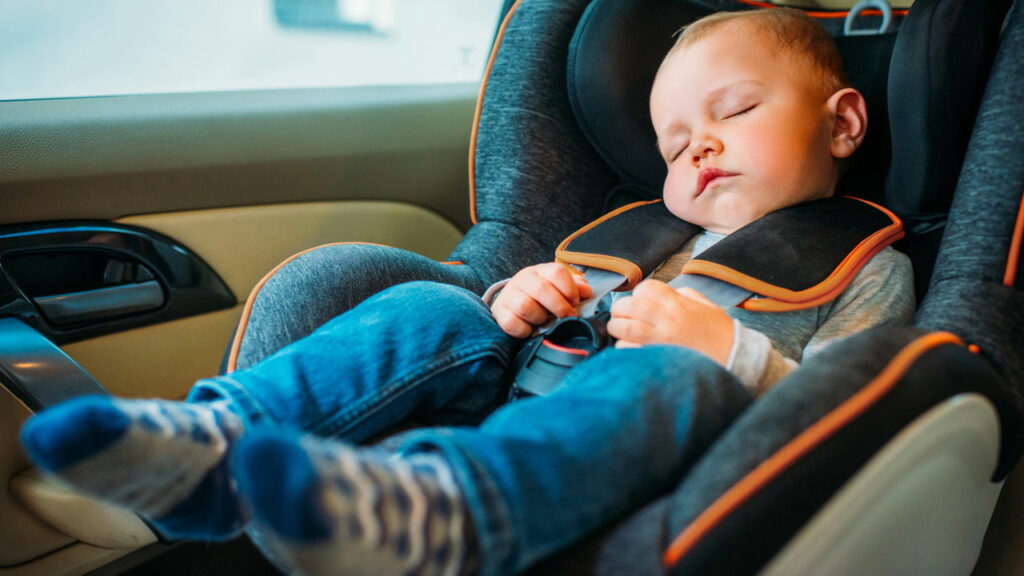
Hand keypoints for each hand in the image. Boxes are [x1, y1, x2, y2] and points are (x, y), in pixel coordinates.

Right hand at [491, 263, 592, 337]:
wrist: (512, 302)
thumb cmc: (541, 296)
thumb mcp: (558, 288)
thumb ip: (575, 288)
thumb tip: (587, 291)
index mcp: (540, 271)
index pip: (557, 272)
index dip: (569, 289)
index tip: (575, 302)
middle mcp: (523, 279)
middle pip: (541, 289)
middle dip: (559, 307)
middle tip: (567, 317)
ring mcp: (509, 295)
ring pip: (526, 306)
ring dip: (540, 318)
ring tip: (545, 321)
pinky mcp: (499, 312)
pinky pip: (512, 323)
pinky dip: (524, 330)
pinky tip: (530, 329)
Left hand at [608, 279, 734, 364]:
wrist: (735, 358)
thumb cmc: (719, 332)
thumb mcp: (704, 304)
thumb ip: (681, 295)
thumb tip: (662, 294)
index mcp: (678, 303)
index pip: (645, 288)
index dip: (638, 294)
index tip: (641, 303)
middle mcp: (667, 319)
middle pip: (628, 306)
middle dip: (621, 310)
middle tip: (625, 317)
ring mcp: (660, 340)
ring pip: (622, 327)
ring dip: (617, 328)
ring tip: (623, 331)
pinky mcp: (656, 359)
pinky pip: (627, 349)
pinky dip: (624, 347)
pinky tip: (632, 348)